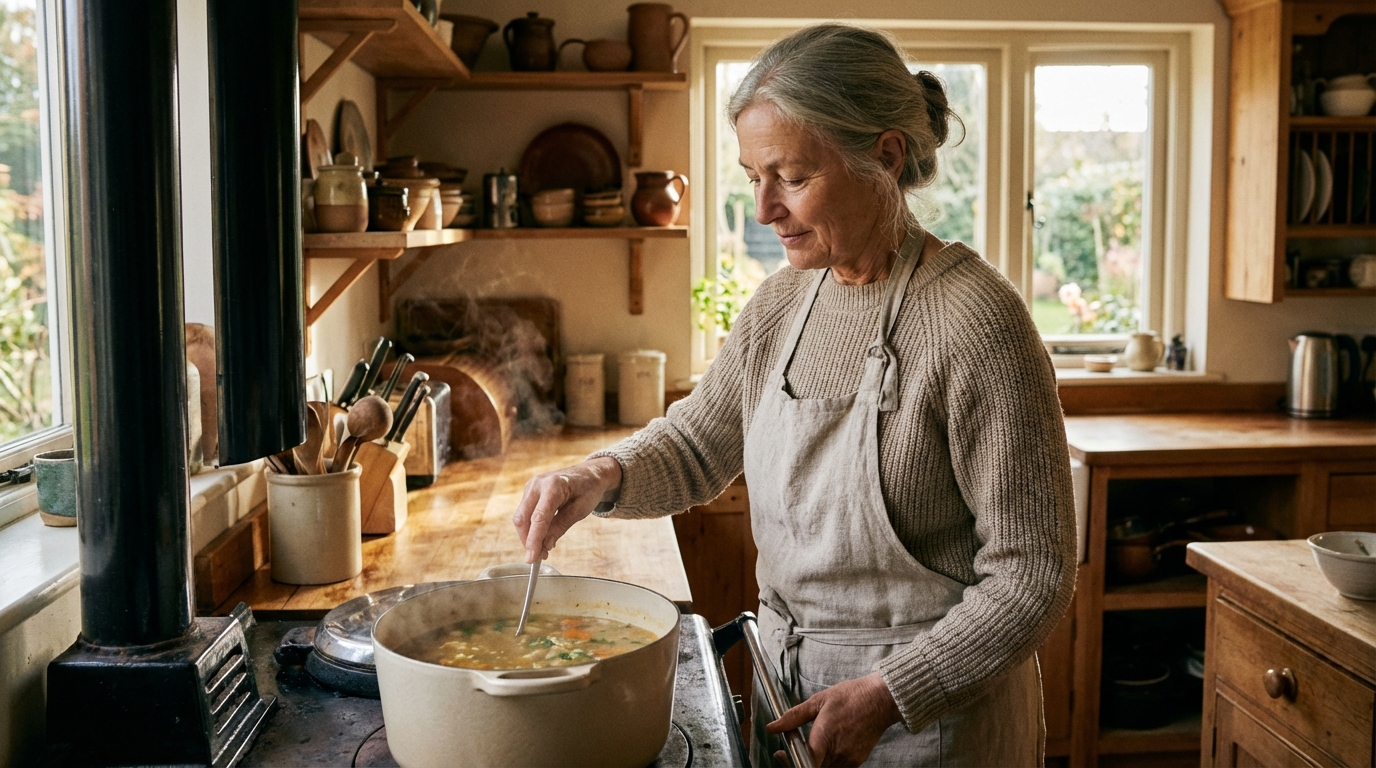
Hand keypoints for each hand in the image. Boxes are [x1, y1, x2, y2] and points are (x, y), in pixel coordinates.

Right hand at [512, 457, 621, 562]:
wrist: (589, 473)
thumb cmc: (588, 489)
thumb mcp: (580, 510)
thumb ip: (561, 526)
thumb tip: (545, 545)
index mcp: (553, 485)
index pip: (538, 518)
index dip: (534, 540)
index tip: (532, 558)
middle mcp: (537, 484)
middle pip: (523, 518)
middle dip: (528, 541)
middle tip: (540, 557)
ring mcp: (531, 486)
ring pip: (521, 517)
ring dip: (528, 536)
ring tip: (543, 550)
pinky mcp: (529, 492)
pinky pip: (525, 513)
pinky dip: (531, 528)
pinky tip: (541, 537)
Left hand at [766, 672, 901, 766]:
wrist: (881, 699)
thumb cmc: (851, 697)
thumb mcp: (819, 701)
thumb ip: (793, 717)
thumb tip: (772, 727)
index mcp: (825, 737)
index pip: (804, 763)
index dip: (790, 763)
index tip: (781, 755)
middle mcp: (838, 753)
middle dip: (799, 762)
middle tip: (789, 752)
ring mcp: (849, 759)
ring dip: (814, 762)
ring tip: (810, 746)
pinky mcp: (857, 761)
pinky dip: (828, 762)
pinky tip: (826, 747)